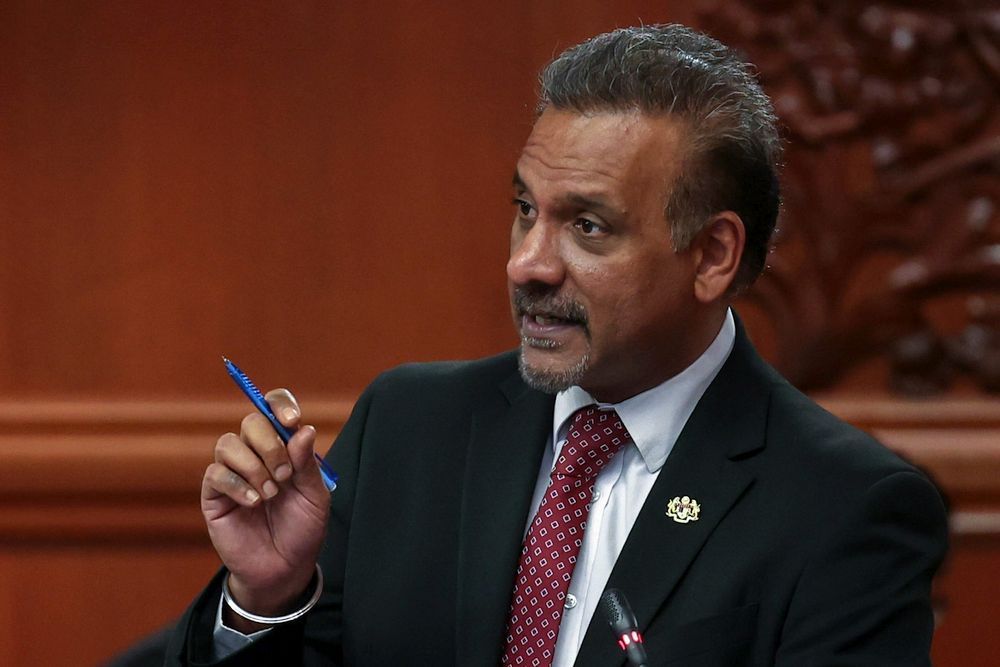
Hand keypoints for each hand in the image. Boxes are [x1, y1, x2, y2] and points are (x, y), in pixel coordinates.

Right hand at [202, 389, 329, 628]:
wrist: (284, 568)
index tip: (292, 421)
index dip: (280, 406)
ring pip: (228, 444)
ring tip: (270, 494)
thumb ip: (307, 464)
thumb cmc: (302, 530)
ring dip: (253, 467)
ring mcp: (233, 473)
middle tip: (285, 475)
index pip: (273, 409)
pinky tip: (253, 504)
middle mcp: (256, 454)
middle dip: (270, 445)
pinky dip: (237, 486)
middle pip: (251, 422)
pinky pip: (215, 473)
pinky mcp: (214, 495)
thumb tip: (303, 430)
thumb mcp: (314, 496)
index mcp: (283, 447)